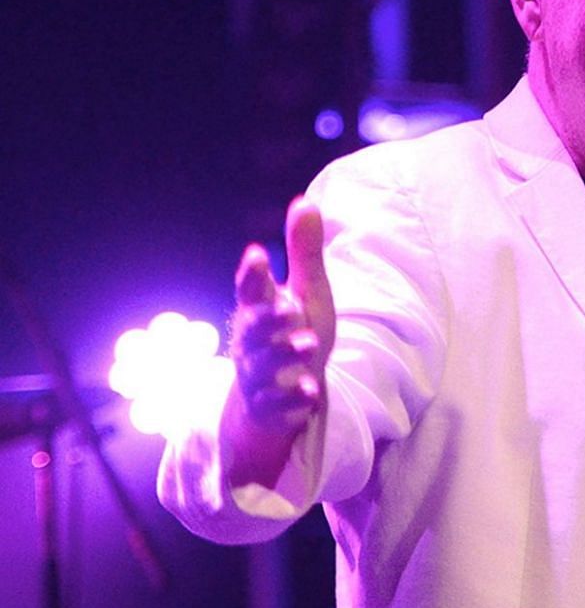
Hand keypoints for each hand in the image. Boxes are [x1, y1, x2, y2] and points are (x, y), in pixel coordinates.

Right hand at [223, 197, 334, 484]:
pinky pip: (279, 404)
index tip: (256, 253)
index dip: (251, 274)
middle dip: (269, 318)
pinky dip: (294, 399)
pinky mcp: (271, 406)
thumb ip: (302, 254)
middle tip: (289, 307)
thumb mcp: (304, 294)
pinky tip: (311, 394)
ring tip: (308, 345)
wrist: (273, 398)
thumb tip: (306, 201)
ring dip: (287, 354)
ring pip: (266, 365)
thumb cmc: (291, 334)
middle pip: (254, 328)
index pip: (251, 289)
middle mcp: (253, 341)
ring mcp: (259, 375)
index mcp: (260, 310)